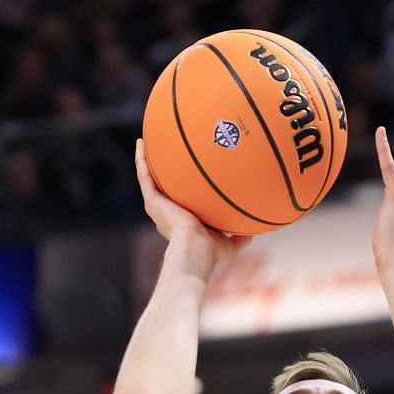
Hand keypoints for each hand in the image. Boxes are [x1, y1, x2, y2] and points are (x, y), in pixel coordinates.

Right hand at [135, 139, 249, 278]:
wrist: (194, 248)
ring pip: (148, 178)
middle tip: (163, 156)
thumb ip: (238, 239)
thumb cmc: (210, 251)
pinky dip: (141, 159)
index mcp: (179, 222)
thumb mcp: (228, 244)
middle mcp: (165, 212)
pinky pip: (144, 175)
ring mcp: (156, 205)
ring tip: (145, 143)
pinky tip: (142, 143)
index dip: (179, 191)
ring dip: (145, 161)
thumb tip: (251, 233)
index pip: (178, 203)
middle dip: (161, 173)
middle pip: (161, 188)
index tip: (184, 179)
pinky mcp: (151, 200)